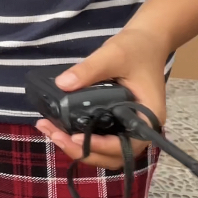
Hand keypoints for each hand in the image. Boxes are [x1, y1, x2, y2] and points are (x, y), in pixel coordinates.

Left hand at [35, 26, 170, 169]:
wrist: (146, 41)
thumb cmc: (136, 48)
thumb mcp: (112, 55)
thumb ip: (89, 70)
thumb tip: (62, 84)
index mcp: (148, 117)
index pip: (127, 145)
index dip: (101, 147)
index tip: (75, 137)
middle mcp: (140, 128)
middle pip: (113, 155)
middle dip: (82, 151)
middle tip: (53, 135)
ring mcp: (128, 126)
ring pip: (105, 151)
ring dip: (78, 148)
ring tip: (49, 131)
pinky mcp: (117, 121)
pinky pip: (100, 137)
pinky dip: (80, 138)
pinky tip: (58, 126)